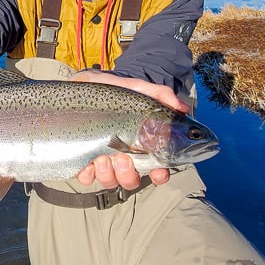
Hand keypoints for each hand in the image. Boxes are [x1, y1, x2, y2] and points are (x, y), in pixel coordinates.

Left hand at [71, 70, 186, 189]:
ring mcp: (103, 160)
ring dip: (108, 174)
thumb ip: (160, 96)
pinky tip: (88, 161)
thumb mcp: (137, 89)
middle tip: (123, 158)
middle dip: (128, 174)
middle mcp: (123, 157)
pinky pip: (86, 177)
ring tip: (103, 157)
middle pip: (131, 180)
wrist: (85, 83)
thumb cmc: (113, 91)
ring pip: (110, 181)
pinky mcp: (83, 159)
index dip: (159, 175)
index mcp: (140, 145)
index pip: (157, 169)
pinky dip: (88, 173)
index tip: (158, 171)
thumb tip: (182, 107)